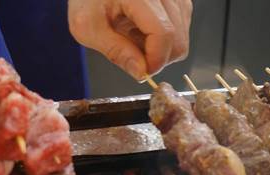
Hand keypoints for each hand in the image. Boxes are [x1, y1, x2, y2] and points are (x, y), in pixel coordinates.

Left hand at [68, 0, 192, 79]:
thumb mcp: (88, 27)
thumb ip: (115, 51)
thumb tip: (141, 72)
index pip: (163, 33)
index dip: (155, 60)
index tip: (141, 72)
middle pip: (178, 40)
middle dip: (158, 58)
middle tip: (133, 55)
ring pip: (182, 38)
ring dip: (161, 48)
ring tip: (135, 37)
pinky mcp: (179, 1)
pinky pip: (182, 30)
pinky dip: (165, 39)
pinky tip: (144, 30)